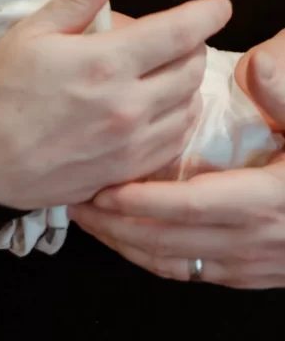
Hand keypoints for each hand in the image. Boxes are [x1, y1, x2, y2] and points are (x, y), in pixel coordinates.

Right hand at [0, 0, 230, 208]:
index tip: (218, 5)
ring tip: (159, 71)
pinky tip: (157, 109)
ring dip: (185, 83)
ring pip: (189, 106)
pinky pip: (175, 142)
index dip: (206, 14)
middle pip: (191, 68)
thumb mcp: (31, 33)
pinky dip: (177, 118)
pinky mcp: (127, 172)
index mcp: (104, 63)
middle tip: (167, 37)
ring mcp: (130, 143)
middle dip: (190, 45)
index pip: (178, 32)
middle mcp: (128, 105)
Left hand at [71, 51, 284, 287]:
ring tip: (90, 221)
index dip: (143, 202)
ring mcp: (255, 265)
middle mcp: (256, 240)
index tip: (103, 190)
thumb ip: (283, 92)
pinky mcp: (254, 275)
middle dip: (118, 226)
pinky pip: (194, 275)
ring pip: (177, 264)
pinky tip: (131, 242)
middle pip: (172, 241)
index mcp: (265, 199)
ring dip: (129, 245)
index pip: (190, 206)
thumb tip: (255, 65)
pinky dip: (156, 260)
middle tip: (77, 203)